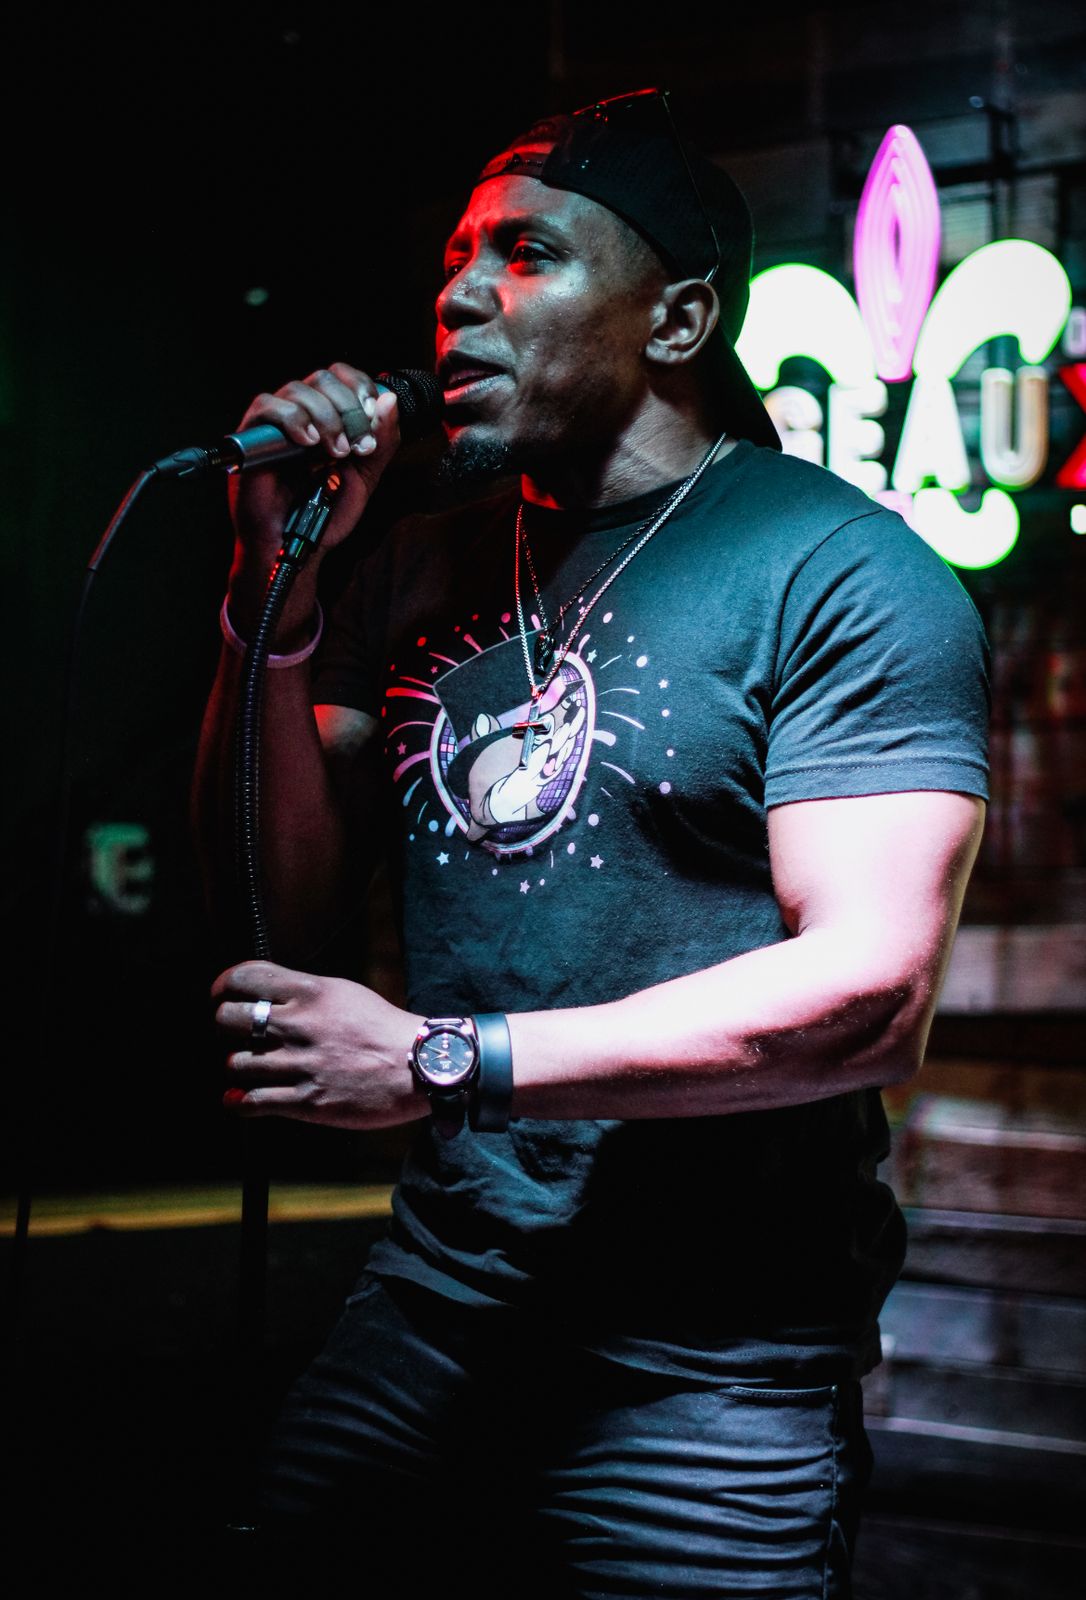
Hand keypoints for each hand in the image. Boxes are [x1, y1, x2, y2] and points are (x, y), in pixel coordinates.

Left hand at [212, 959, 428, 1129]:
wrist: (421, 1068)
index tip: (222, 994)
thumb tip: (264, 995)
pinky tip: (239, 1099)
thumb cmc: (383, 1029)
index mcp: (311, 993)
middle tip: (235, 1033)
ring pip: (236, 1063)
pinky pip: (251, 1101)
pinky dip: (238, 1101)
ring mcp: (301, 1065)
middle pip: (228, 1019)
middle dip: (225, 1025)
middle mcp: (300, 1025)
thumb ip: (303, 992)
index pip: (245, 977)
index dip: (224, 986)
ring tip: (252, 1067)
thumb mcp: (344, 993)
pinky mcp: (306, 1102)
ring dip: (238, 1066)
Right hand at [228, 362, 401, 560]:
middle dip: (348, 408)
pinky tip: (307, 444)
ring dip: (325, 418)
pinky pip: (267, 406)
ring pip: (298, 389)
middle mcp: (303, 414)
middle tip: (356, 446)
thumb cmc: (325, 513)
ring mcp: (277, 424)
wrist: (296, 544)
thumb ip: (382, 441)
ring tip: (334, 453)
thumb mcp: (365, 477)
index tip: (373, 415)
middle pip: (323, 378)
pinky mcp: (252, 437)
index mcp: (328, 417)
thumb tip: (389, 400)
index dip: (360, 386)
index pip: (342, 377)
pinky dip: (292, 419)